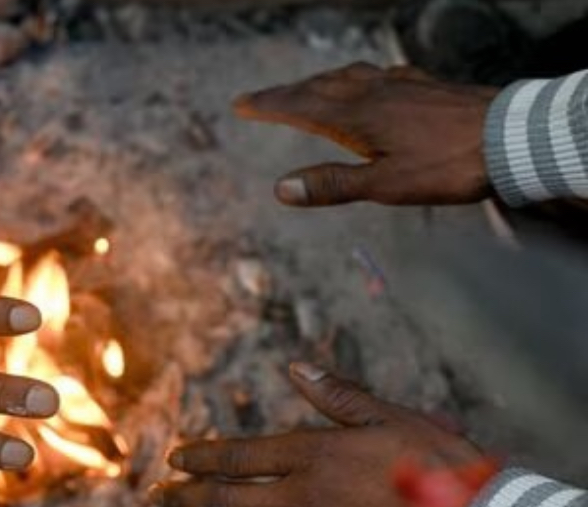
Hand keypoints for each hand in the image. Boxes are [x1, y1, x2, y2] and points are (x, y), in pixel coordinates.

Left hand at [156, 363, 494, 506]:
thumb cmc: (440, 467)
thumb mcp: (388, 417)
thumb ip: (336, 396)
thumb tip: (296, 368)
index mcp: (311, 455)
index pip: (234, 456)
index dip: (199, 457)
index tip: (175, 458)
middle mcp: (302, 499)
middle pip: (224, 500)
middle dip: (184, 497)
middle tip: (159, 496)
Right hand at [234, 63, 498, 207]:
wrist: (509, 137)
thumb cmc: (447, 166)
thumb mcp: (385, 184)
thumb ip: (333, 185)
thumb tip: (280, 189)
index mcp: (358, 115)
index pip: (300, 105)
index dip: (268, 105)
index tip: (241, 104)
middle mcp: (374, 92)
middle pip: (319, 86)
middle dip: (286, 93)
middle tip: (261, 99)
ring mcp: (401, 84)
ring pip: (347, 77)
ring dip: (318, 83)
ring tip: (305, 90)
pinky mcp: (424, 85)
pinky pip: (377, 75)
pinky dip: (355, 80)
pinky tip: (366, 86)